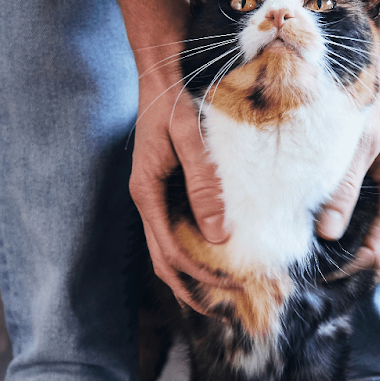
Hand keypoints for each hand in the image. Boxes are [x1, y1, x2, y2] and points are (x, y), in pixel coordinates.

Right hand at [129, 65, 232, 313]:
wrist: (160, 76)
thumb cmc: (174, 101)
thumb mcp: (190, 137)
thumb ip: (203, 183)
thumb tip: (218, 234)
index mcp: (147, 193)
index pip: (170, 251)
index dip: (200, 274)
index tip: (233, 285)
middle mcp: (147, 202)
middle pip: (164, 262)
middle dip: (195, 288)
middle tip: (231, 304)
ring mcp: (155, 198)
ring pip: (168, 251)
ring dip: (193, 275)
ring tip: (225, 292)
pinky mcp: (166, 192)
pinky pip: (177, 232)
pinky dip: (195, 252)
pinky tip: (218, 258)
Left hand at [314, 79, 379, 281]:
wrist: (372, 70)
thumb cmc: (367, 101)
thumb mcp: (356, 141)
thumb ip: (344, 185)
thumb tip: (328, 232)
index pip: (379, 253)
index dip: (349, 271)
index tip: (315, 274)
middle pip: (375, 258)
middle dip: (346, 275)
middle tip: (305, 281)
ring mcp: (376, 198)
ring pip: (363, 245)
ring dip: (338, 260)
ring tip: (301, 266)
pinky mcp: (361, 190)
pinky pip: (351, 227)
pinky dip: (332, 240)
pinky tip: (304, 240)